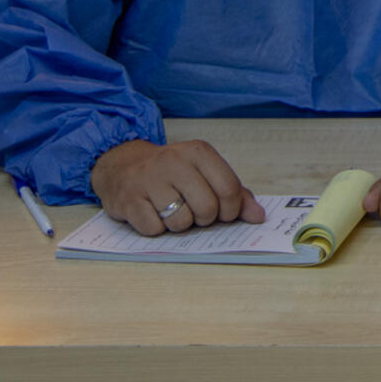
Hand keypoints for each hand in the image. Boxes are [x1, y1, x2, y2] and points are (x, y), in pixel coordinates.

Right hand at [91, 138, 265, 235]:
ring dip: (178, 225)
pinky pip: (154, 230)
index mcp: (198, 151)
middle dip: (203, 219)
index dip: (231, 210)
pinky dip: (155, 228)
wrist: (122, 166)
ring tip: (170, 209)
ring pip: (181, 223)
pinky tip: (151, 212)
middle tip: (192, 209)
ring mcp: (149, 179)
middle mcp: (174, 160)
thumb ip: (234, 193)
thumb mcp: (203, 172)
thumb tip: (258, 216)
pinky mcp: (129, 199)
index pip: (229, 189)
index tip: (222, 212)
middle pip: (207, 209)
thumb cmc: (171, 173)